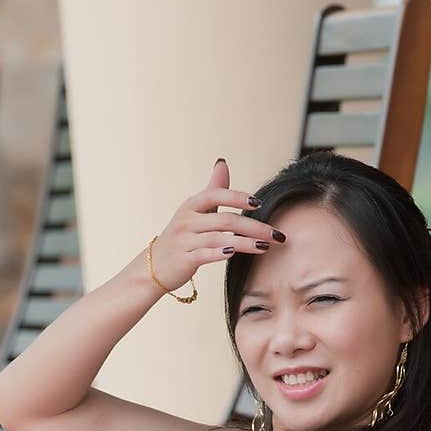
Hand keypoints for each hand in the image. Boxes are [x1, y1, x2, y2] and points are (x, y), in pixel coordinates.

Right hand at [148, 159, 285, 292]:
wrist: (153, 267)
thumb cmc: (181, 237)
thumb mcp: (194, 211)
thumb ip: (212, 190)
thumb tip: (222, 163)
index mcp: (191, 206)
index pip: (215, 195)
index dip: (237, 197)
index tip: (259, 202)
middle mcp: (186, 221)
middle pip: (225, 220)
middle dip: (254, 227)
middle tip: (276, 234)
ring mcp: (184, 241)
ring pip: (219, 238)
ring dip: (245, 242)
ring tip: (266, 246)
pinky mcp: (184, 260)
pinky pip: (204, 255)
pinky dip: (219, 254)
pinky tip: (235, 254)